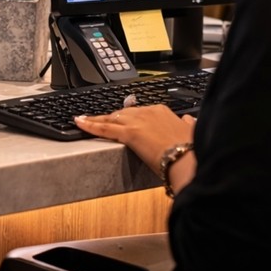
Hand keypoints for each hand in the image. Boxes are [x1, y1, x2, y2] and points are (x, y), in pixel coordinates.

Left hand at [73, 105, 195, 173]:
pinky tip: (79, 122)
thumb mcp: (191, 132)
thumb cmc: (191, 150)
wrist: (187, 159)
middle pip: (122, 113)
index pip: (139, 111)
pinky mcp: (129, 133)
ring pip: (110, 118)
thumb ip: (187, 125)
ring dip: (95, 119)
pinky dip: (89, 124)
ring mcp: (137, 121)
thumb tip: (188, 120)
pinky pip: (104, 127)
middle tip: (97, 119)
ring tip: (83, 119)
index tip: (123, 119)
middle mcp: (148, 112)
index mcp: (162, 111)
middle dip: (110, 117)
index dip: (128, 116)